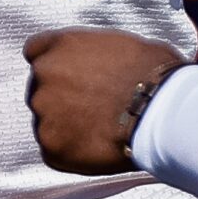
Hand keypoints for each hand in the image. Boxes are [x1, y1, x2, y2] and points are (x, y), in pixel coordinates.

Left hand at [23, 28, 187, 175]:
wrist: (161, 110)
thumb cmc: (155, 75)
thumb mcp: (122, 45)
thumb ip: (93, 55)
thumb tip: (101, 66)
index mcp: (60, 44)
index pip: (36, 51)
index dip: (55, 66)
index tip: (69, 78)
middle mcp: (43, 73)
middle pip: (41, 89)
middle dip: (62, 99)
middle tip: (93, 111)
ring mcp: (43, 110)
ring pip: (47, 121)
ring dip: (66, 127)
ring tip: (100, 133)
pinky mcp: (51, 144)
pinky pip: (55, 151)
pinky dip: (72, 154)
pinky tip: (97, 150)